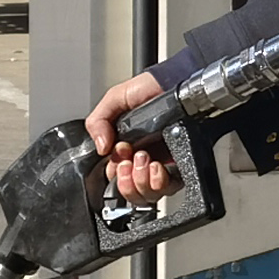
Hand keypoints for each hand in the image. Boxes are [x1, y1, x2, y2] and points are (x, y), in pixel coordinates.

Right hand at [84, 70, 181, 204]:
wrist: (176, 84)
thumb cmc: (150, 89)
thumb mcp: (115, 100)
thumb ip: (98, 121)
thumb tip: (101, 148)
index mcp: (126, 149)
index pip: (115, 177)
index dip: (115, 173)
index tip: (118, 157)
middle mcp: (144, 160)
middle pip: (130, 192)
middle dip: (126, 181)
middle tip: (129, 160)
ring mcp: (163, 166)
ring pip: (148, 194)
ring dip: (141, 182)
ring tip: (144, 159)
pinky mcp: (181, 168)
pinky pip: (169, 188)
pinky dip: (159, 183)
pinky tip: (158, 168)